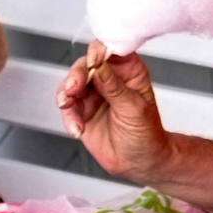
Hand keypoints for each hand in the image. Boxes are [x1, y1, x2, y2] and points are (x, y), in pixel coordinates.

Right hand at [55, 40, 172, 180]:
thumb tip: (99, 67)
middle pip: (86, 65)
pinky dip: (69, 117)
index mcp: (129, 71)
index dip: (100, 50)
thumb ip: (114, 87)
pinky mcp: (82, 111)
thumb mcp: (134, 108)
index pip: (112, 50)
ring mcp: (94, 94)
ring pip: (72, 84)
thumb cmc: (146, 134)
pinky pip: (68, 108)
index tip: (94, 59)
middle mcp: (109, 78)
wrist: (139, 163)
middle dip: (77, 75)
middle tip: (73, 88)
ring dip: (66, 94)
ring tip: (67, 105)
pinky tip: (77, 129)